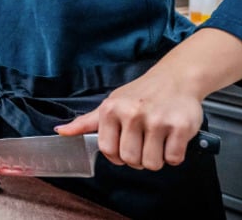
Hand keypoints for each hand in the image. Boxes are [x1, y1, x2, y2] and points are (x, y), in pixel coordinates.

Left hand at [55, 70, 204, 170]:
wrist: (175, 78)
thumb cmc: (140, 95)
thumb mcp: (111, 104)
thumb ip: (86, 122)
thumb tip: (60, 132)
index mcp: (111, 109)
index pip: (107, 150)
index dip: (117, 156)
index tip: (124, 147)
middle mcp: (132, 113)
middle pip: (130, 160)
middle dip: (137, 159)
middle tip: (144, 143)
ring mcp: (157, 120)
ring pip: (151, 163)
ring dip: (156, 159)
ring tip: (157, 141)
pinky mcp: (180, 127)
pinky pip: (174, 158)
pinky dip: (173, 155)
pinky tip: (171, 139)